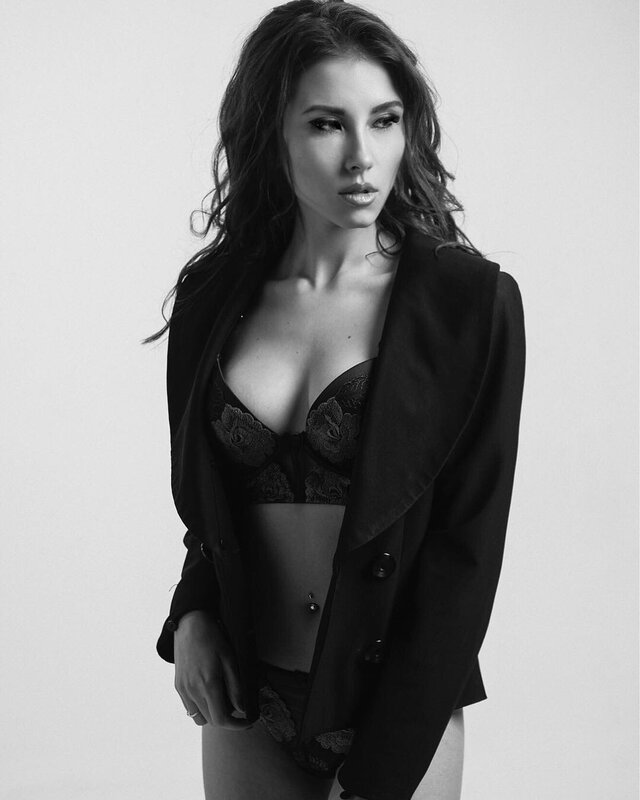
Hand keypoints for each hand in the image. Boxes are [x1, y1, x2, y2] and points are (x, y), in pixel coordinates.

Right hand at [173, 610, 253, 729]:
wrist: (190, 624)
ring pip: (198, 717)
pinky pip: (189, 707)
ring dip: (212, 715)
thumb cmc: (213, 638)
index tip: (246, 721)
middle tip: (237, 707)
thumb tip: (241, 709)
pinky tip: (209, 693)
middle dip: (227, 719)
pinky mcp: (178, 686)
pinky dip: (201, 707)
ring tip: (222, 700)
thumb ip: (235, 687)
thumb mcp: (230, 659)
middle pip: (211, 721)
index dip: (236, 725)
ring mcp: (183, 690)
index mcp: (208, 685)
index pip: (221, 720)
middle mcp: (192, 691)